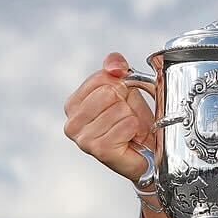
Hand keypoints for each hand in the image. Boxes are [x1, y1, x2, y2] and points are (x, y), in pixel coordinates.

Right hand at [63, 52, 156, 182]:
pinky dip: (134, 129)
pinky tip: (129, 139)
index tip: (122, 99)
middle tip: (125, 117)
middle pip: (109, 92)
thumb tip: (114, 65)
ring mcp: (82, 138)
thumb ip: (116, 67)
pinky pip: (126, 125)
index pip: (101, 77)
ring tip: (127, 130)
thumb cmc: (132, 123)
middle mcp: (72, 122)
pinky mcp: (98, 149)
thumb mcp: (124, 88)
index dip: (120, 85)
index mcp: (73, 104)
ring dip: (131, 118)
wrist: (145, 153)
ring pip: (119, 109)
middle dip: (125, 102)